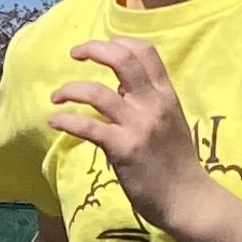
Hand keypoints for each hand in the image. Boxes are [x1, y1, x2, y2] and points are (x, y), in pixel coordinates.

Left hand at [48, 35, 218, 235]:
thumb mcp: (170, 122)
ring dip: (70, 89)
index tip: (101, 46)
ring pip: (97, 93)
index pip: (145, 52)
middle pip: (122, 60)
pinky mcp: (123, 149)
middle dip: (93, 49)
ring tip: (56, 96)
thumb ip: (148, 101)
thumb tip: (119, 86)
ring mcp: (138, 126)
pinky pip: (88, 127)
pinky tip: (53, 121)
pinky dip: (66, 121)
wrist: (188, 199)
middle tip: (75, 53)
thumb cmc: (177, 164)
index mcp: (166, 95)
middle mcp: (153, 104)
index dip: (120, 41)